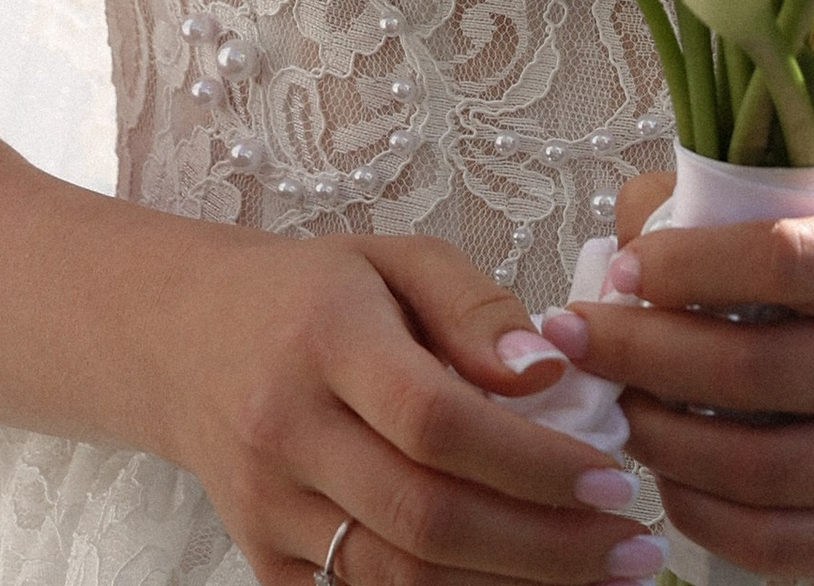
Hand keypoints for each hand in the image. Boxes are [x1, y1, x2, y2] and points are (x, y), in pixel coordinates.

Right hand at [149, 221, 664, 585]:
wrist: (180, 337)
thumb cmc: (310, 293)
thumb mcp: (393, 260)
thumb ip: (476, 308)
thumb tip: (549, 374)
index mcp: (323, 336)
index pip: (436, 418)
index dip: (533, 462)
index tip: (616, 477)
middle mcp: (285, 427)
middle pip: (426, 515)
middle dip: (547, 546)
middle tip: (633, 545)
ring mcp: (267, 506)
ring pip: (402, 577)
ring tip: (595, 575)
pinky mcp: (263, 561)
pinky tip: (514, 585)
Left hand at [558, 199, 813, 576]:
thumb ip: (733, 216)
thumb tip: (624, 239)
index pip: (782, 259)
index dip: (684, 266)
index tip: (619, 271)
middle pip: (758, 370)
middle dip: (642, 355)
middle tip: (579, 339)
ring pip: (759, 467)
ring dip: (660, 437)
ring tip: (615, 405)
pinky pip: (779, 543)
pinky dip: (700, 510)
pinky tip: (664, 474)